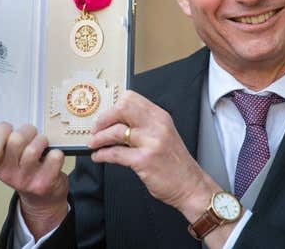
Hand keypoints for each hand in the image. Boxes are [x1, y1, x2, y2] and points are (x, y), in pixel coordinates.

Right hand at [0, 122, 68, 238]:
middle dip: (28, 130)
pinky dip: (57, 153)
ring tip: (43, 143)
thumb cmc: (27, 169)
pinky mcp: (44, 183)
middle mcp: (8, 174)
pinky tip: (53, 156)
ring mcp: (26, 180)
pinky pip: (54, 157)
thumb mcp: (11, 158)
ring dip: (42, 140)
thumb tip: (16, 115)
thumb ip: (8, 141)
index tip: (10, 128)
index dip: (1, 131)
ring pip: (34, 148)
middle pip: (16, 140)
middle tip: (32, 134)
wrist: (42, 198)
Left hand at [88, 91, 219, 219]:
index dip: (113, 106)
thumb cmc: (175, 163)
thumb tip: (116, 122)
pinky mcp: (144, 161)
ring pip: (116, 131)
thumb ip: (144, 125)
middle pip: (122, 108)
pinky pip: (115, 154)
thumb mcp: (164, 135)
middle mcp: (157, 126)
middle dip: (103, 119)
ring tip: (93, 144)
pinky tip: (99, 157)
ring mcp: (151, 142)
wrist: (191, 185)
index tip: (105, 117)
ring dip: (99, 138)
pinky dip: (102, 155)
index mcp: (160, 117)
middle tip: (96, 129)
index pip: (131, 98)